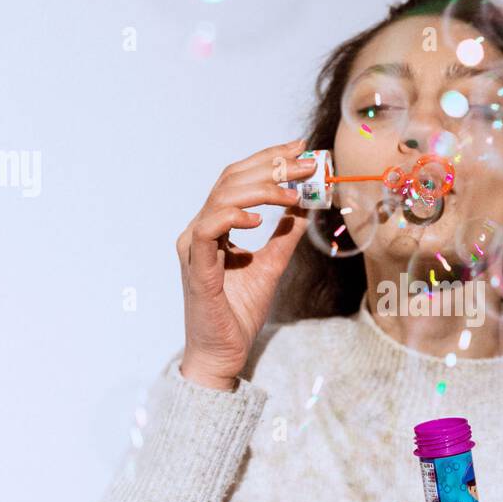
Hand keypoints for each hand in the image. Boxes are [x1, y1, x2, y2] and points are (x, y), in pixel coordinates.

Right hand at [176, 138, 314, 388]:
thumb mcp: (272, 265)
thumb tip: (307, 206)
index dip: (268, 158)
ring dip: (261, 188)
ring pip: (221, 198)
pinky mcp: (196, 268)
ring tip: (293, 192)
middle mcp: (200, 230)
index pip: (238, 179)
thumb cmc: (239, 312)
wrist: (223, 353)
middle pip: (231, 181)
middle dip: (272, 167)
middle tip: (307, 164)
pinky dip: (232, 218)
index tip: (300, 147)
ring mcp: (194, 247)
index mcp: (214, 226)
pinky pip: (207, 231)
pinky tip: (259, 220)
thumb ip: (286, 235)